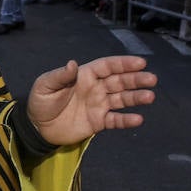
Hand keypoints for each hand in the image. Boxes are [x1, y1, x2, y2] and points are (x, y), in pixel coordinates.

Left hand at [25, 56, 156, 144]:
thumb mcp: (45, 85)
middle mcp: (95, 88)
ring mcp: (99, 105)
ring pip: (121, 99)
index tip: (140, 63)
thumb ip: (60, 76)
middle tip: (152, 79)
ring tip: (150, 96)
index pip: (107, 66)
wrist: (38, 127)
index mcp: (84, 75)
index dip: (123, 64)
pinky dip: (126, 120)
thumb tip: (73, 64)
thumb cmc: (41, 101)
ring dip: (136, 97)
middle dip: (135, 79)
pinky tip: (138, 119)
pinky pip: (115, 120)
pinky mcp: (98, 122)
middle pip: (119, 81)